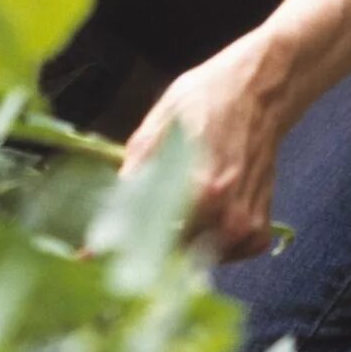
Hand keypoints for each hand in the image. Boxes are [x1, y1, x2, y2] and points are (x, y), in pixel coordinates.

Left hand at [119, 36, 289, 261]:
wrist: (259, 93)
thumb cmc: (206, 101)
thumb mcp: (157, 127)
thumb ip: (134, 177)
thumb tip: (108, 222)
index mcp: (199, 191)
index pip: (144, 240)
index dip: (114, 245)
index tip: (91, 253)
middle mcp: (226, 217)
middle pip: (166, 254)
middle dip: (144, 242)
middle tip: (136, 220)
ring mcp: (245, 228)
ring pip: (192, 258)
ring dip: (177, 241)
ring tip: (178, 203)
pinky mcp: (258, 232)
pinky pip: (223, 257)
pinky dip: (208, 243)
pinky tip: (204, 214)